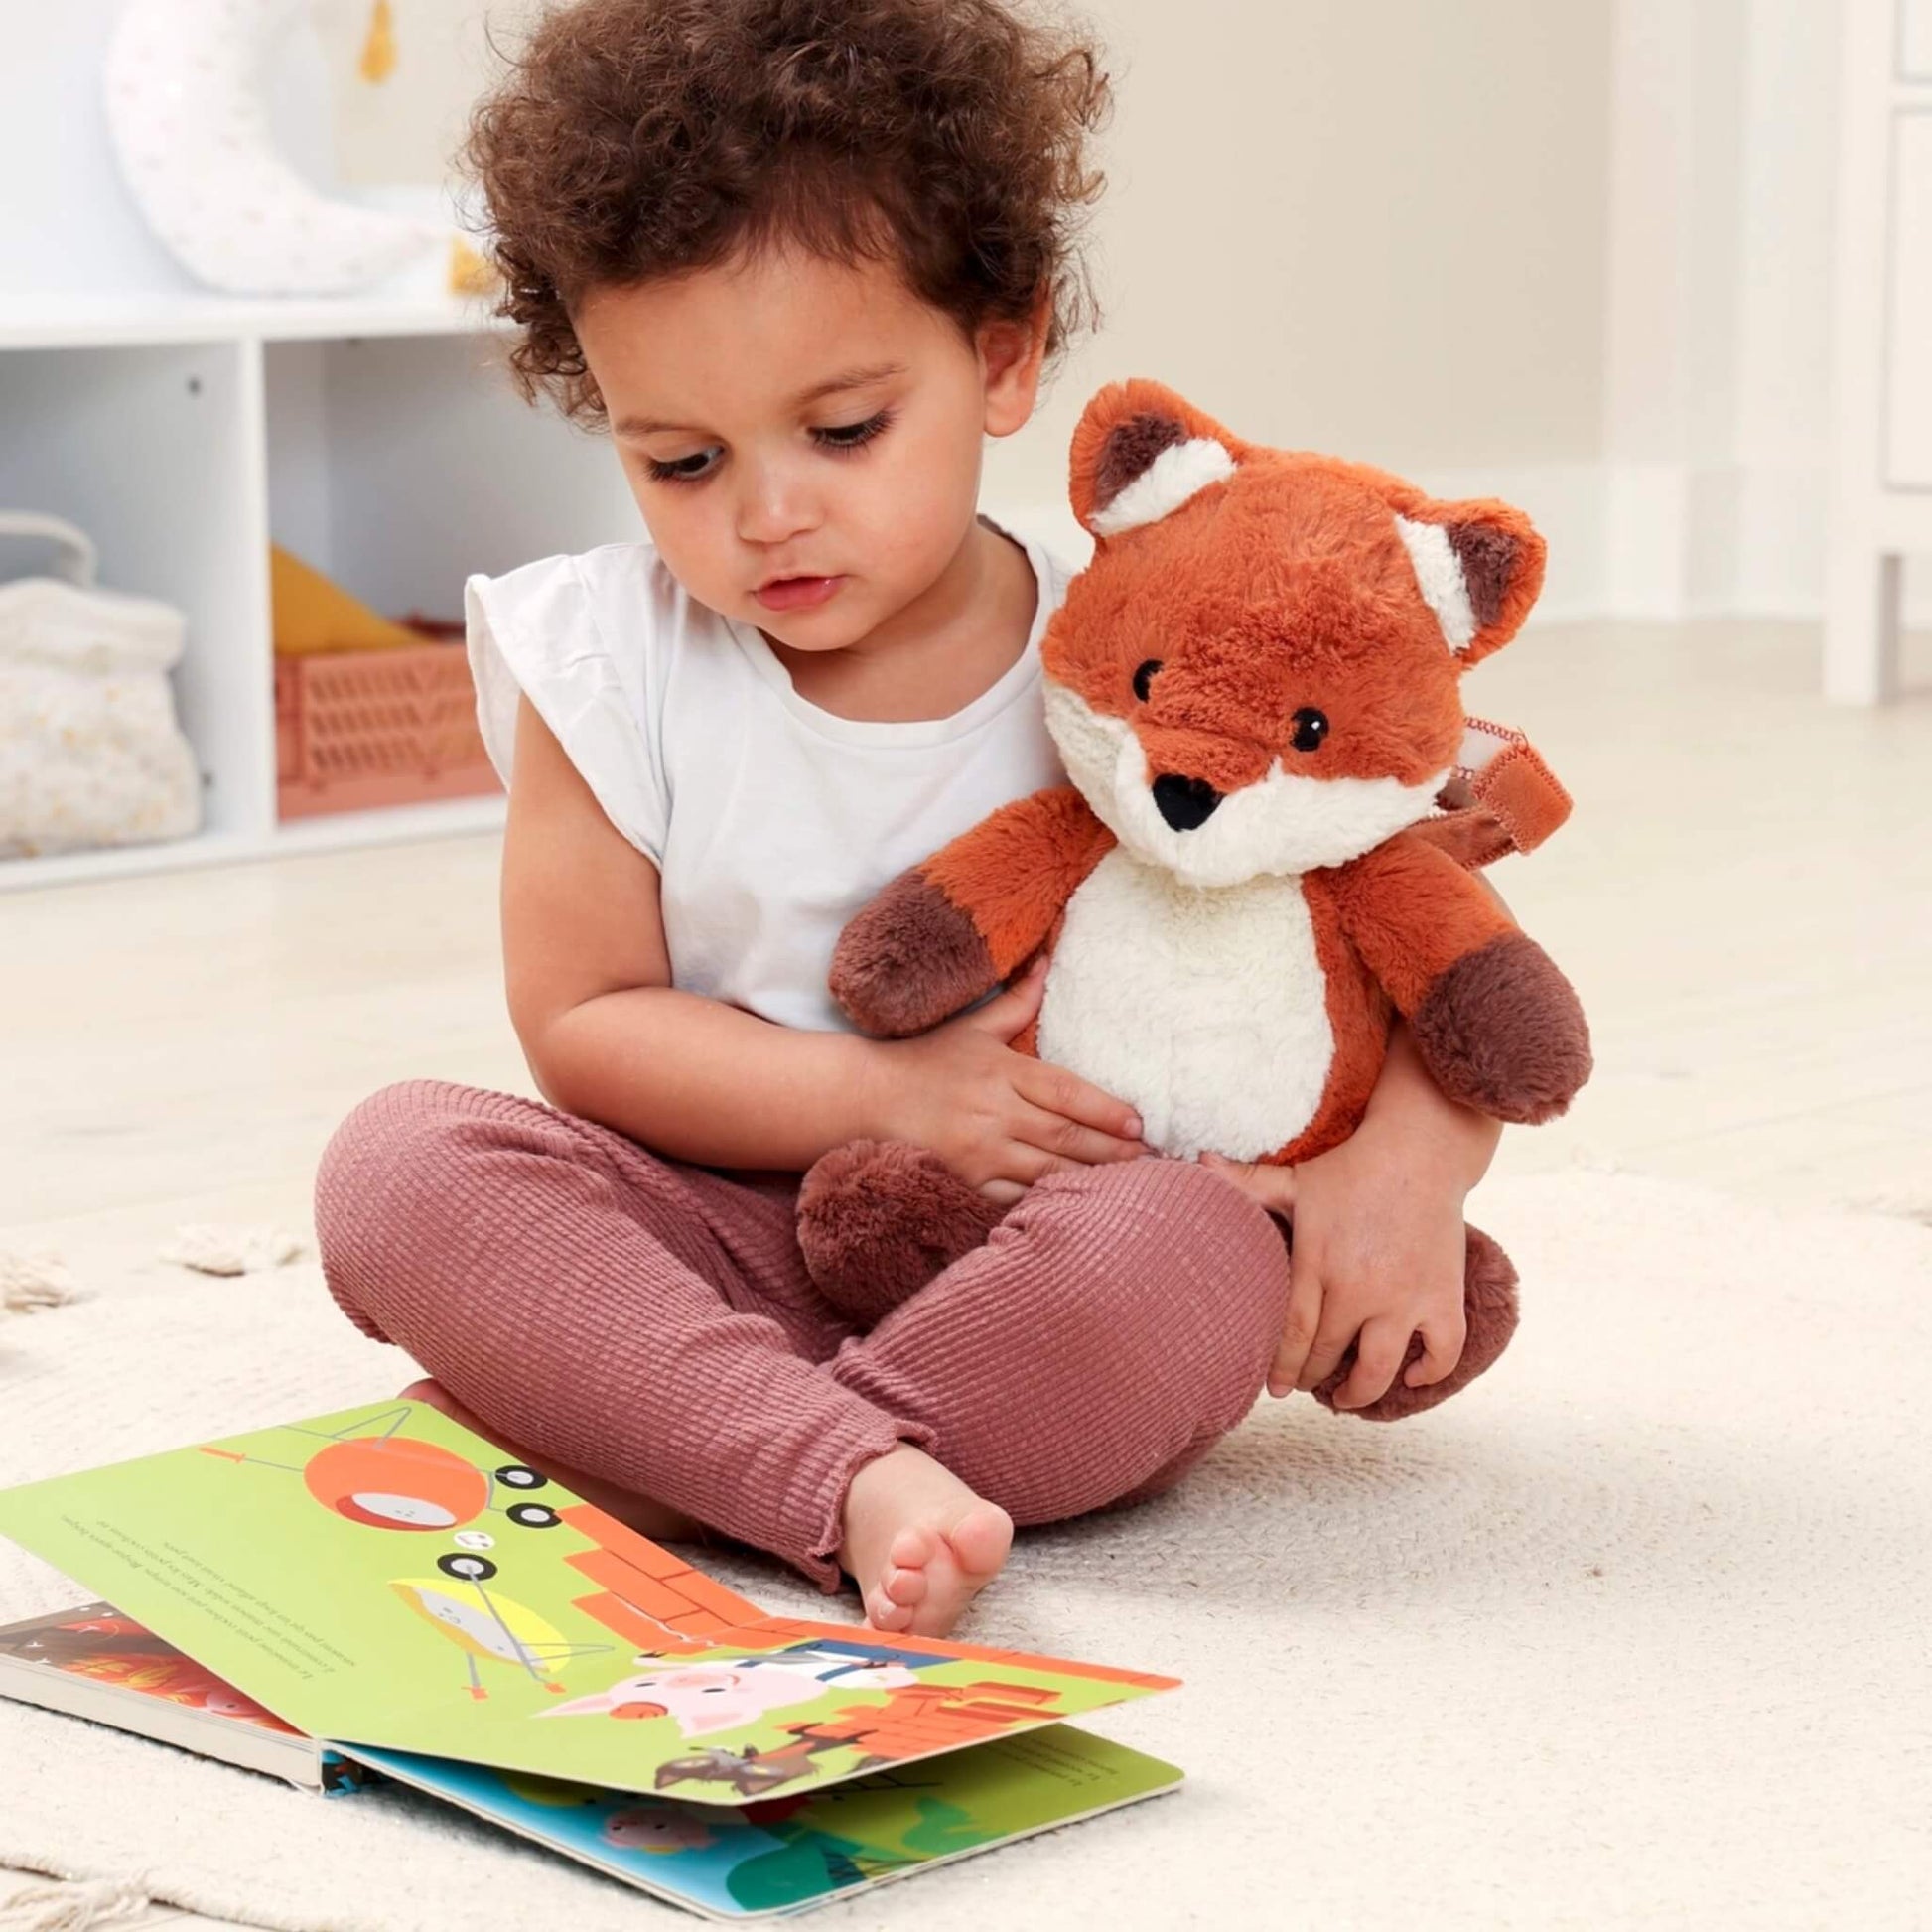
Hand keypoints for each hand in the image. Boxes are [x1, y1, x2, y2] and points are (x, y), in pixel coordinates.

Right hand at [861, 957, 1148, 1206]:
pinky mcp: (967, 1183)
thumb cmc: (925, 1061)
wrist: (866, 1099)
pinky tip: (1080, 1208)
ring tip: (1131, 1186)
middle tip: (1152, 1159)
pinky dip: (1049, 1202)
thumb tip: (1047, 959)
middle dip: (1112, 1151)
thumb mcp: (973, 1028)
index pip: (1067, 1093)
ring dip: (1091, 1181)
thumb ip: (1018, 1001)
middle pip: (1066, 1137)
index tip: (1138, 1123)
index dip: (1107, 1110)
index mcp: (1002, 1072)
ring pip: (1048, 1172)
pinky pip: (1017, 1198)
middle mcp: (995, 1113)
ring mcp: (980, 1153)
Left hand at [1199, 1123, 1470, 1411]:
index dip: (1280, 1367)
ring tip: (1347, 1399)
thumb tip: (1199, 1162)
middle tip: (1303, 1386)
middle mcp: (1360, 1287)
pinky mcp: (1443, 1297)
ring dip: (1360, 1393)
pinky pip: (1441, 1352)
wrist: (1421, 1151)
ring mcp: (1406, 1297)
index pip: (1294, 1332)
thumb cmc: (1351, 1169)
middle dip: (1311, 1378)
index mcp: (1317, 1261)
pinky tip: (1410, 1377)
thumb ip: (1247, 1183)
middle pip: (1329, 1354)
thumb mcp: (1295, 1178)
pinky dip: (1429, 1373)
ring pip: (1380, 1368)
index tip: (1272, 1390)